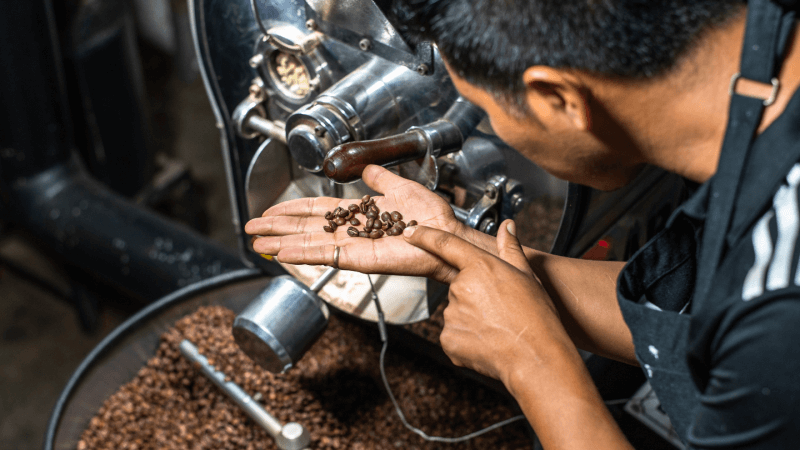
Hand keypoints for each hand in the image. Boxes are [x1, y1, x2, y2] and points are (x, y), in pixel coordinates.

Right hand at [246, 165, 467, 281]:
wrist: (446, 232)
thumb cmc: (431, 215)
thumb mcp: (400, 187)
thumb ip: (380, 179)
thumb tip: (367, 169)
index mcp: (358, 214)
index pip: (317, 212)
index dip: (292, 210)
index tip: (270, 210)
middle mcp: (351, 231)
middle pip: (305, 228)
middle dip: (278, 227)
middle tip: (252, 228)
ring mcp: (352, 247)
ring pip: (309, 244)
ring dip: (282, 243)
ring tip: (258, 243)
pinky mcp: (359, 259)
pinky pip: (326, 256)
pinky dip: (303, 254)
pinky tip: (282, 253)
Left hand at [402, 219, 571, 383]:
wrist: (535, 357)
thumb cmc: (536, 317)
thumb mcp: (527, 276)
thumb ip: (511, 249)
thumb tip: (508, 226)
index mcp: (479, 267)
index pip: (444, 244)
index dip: (424, 236)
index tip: (410, 232)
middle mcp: (460, 288)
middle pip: (460, 287)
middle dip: (475, 296)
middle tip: (500, 309)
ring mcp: (451, 315)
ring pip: (457, 312)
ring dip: (472, 318)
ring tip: (498, 328)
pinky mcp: (448, 339)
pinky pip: (454, 334)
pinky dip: (467, 338)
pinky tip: (488, 342)